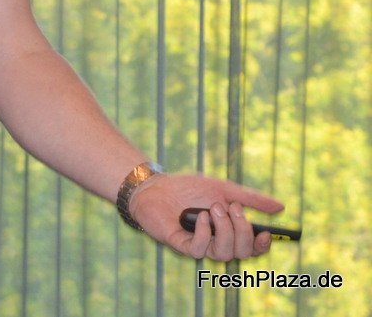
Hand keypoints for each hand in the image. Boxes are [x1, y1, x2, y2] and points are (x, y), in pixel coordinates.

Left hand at [130, 171, 284, 260]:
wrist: (156, 185)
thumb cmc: (188, 188)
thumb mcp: (223, 188)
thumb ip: (251, 199)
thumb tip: (281, 207)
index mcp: (229, 231)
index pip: (252, 248)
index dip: (262, 245)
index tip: (267, 233)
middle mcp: (216, 241)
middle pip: (241, 252)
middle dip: (241, 230)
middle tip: (231, 207)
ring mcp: (199, 244)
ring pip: (223, 254)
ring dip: (223, 231)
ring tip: (213, 208)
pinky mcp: (181, 245)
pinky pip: (199, 250)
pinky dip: (203, 233)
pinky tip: (200, 217)